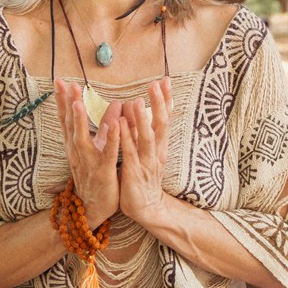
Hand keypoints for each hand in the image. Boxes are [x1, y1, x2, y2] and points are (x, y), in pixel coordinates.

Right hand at [57, 80, 121, 225]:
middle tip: (63, 84)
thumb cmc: (97, 176)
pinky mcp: (103, 173)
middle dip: (67, 105)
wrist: (94, 208)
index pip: (67, 119)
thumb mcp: (101, 147)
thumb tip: (117, 104)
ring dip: (80, 121)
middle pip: (70, 125)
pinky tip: (116, 126)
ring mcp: (88, 163)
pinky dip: (111, 140)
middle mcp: (78, 152)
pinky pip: (106, 154)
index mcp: (76, 145)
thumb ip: (108, 125)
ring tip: (78, 103)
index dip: (63, 101)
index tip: (60, 82)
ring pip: (81, 139)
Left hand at [117, 78, 171, 228]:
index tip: (166, 80)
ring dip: (141, 119)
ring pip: (146, 138)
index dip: (165, 100)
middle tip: (156, 84)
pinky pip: (130, 154)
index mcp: (158, 145)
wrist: (147, 208)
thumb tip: (140, 110)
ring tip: (137, 101)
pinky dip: (126, 139)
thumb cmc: (143, 177)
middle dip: (158, 104)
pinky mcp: (134, 173)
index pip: (164, 118)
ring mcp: (146, 162)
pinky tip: (120, 125)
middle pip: (160, 124)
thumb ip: (142, 131)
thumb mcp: (146, 151)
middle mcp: (155, 151)